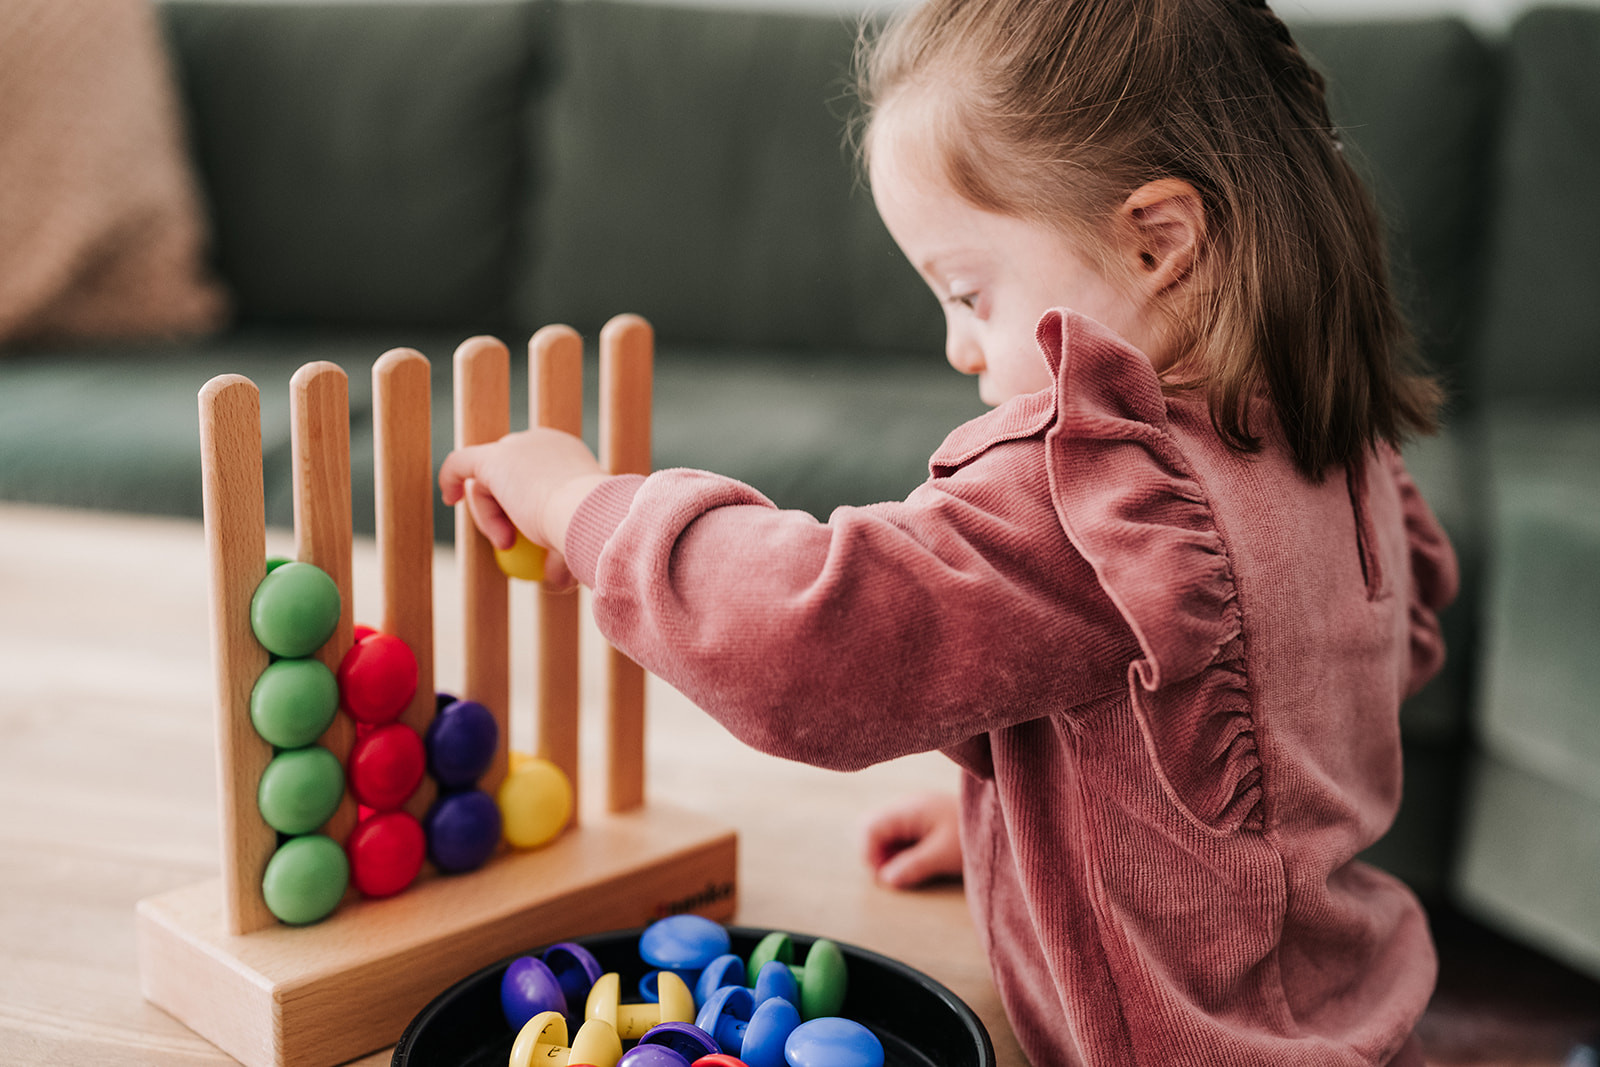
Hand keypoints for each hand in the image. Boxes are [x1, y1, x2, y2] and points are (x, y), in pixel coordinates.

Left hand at [438, 429, 611, 586]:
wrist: (591, 516)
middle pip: (507, 474)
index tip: (524, 535)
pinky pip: (460, 463)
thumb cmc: (590, 529)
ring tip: (507, 543)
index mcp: (567, 454)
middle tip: (510, 543)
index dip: (522, 505)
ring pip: (487, 482)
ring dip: (490, 517)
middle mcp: (542, 442)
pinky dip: (451, 479)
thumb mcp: (577, 539)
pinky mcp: (493, 459)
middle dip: (504, 510)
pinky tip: (449, 498)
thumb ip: (562, 548)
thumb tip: (558, 574)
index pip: (532, 475)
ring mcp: (517, 446)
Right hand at [860, 792, 962, 889]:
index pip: (868, 827)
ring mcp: (911, 812)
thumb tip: (885, 879)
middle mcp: (905, 806)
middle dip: (874, 852)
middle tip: (892, 874)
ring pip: (881, 831)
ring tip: (905, 869)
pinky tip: (914, 861)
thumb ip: (913, 865)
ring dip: (885, 852)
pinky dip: (897, 849)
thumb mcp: (943, 854)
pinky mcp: (919, 820)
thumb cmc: (972, 834)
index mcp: (908, 809)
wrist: (998, 820)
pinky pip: (896, 834)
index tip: (884, 876)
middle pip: (869, 826)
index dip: (869, 853)